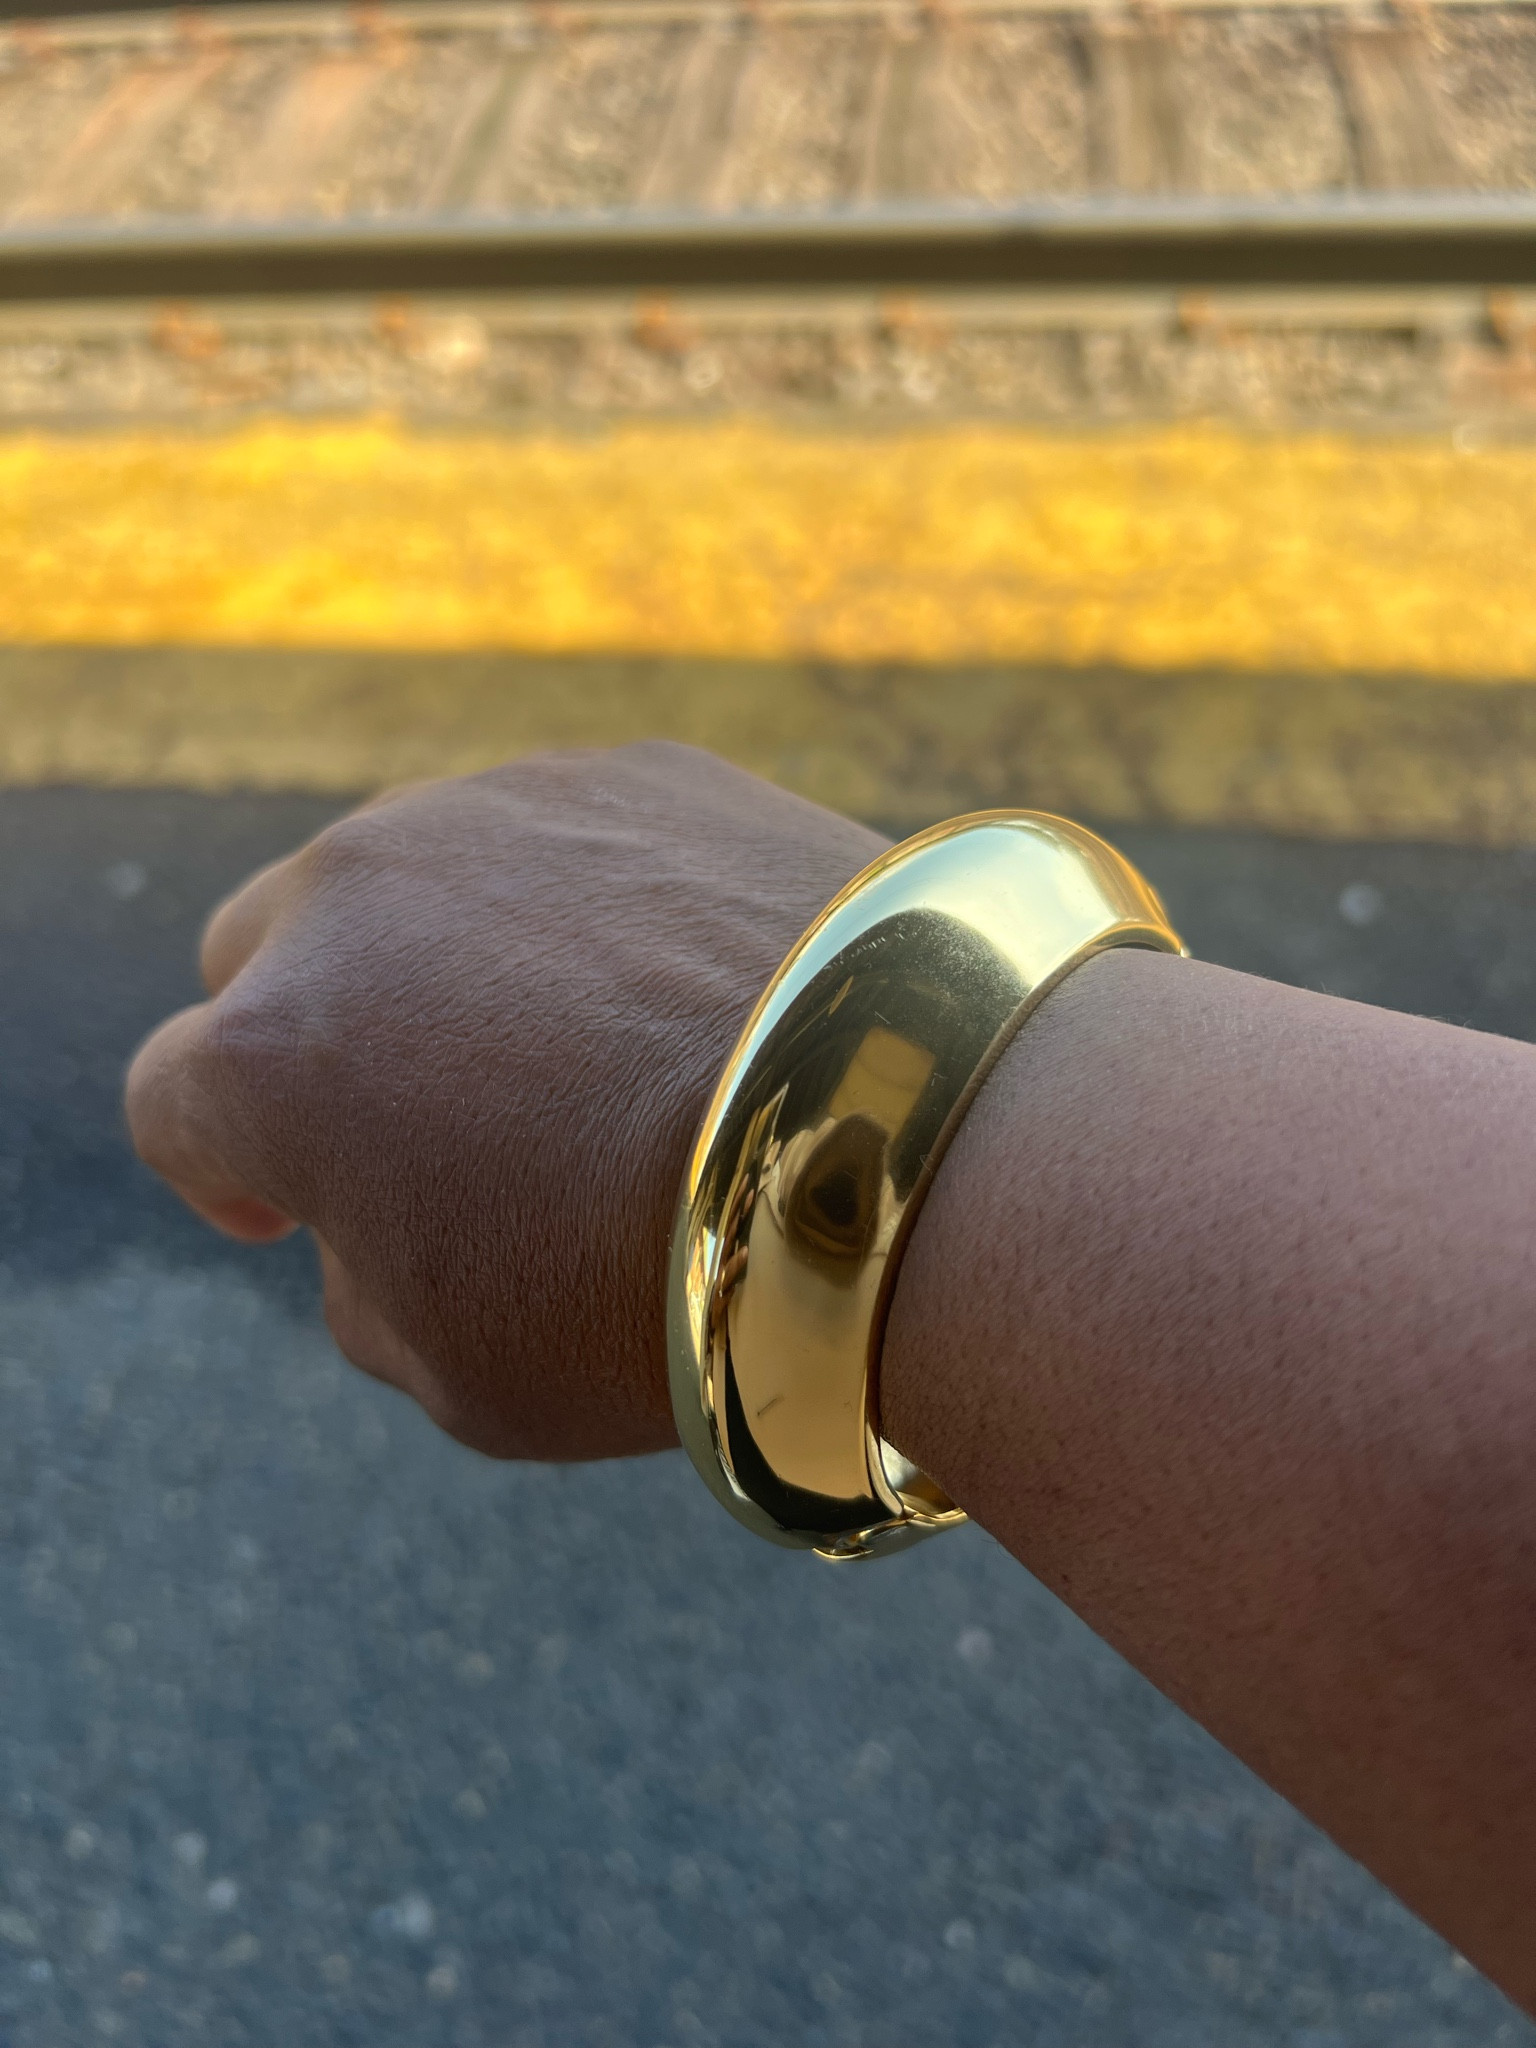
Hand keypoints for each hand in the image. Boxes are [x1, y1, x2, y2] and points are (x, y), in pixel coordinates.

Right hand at [126, 745, 884, 1460]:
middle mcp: (358, 894)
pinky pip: (558, 836)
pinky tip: (674, 986)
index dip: (220, 1167)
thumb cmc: (669, 1288)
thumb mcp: (460, 1374)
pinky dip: (580, 904)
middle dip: (312, 1036)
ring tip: (562, 1049)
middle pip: (269, 953)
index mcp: (274, 1053)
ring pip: (413, 874)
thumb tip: (373, 1218)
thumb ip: (362, 1281)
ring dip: (445, 954)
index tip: (279, 1209)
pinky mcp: (635, 771)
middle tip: (411, 1118)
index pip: (178, 1103)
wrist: (903, 1137)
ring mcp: (500, 808)